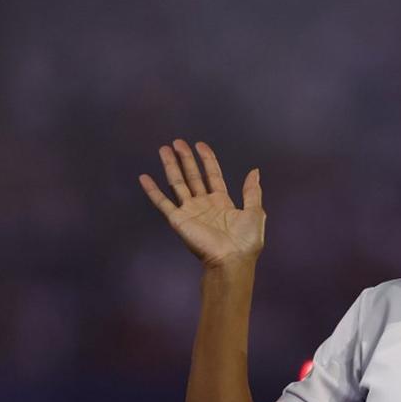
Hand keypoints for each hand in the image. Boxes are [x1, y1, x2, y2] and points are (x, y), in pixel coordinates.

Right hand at [139, 140, 265, 268]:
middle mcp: (205, 204)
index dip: (207, 160)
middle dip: (186, 159)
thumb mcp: (255, 212)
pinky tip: (144, 177)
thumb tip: (255, 171)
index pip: (212, 175)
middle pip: (193, 176)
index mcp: (222, 202)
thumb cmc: (246, 241)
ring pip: (177, 183)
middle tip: (178, 142)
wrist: (232, 259)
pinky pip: (163, 202)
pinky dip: (153, 190)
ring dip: (171, 166)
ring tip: (164, 149)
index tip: (200, 145)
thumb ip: (252, 191)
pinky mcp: (178, 220)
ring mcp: (190, 211)